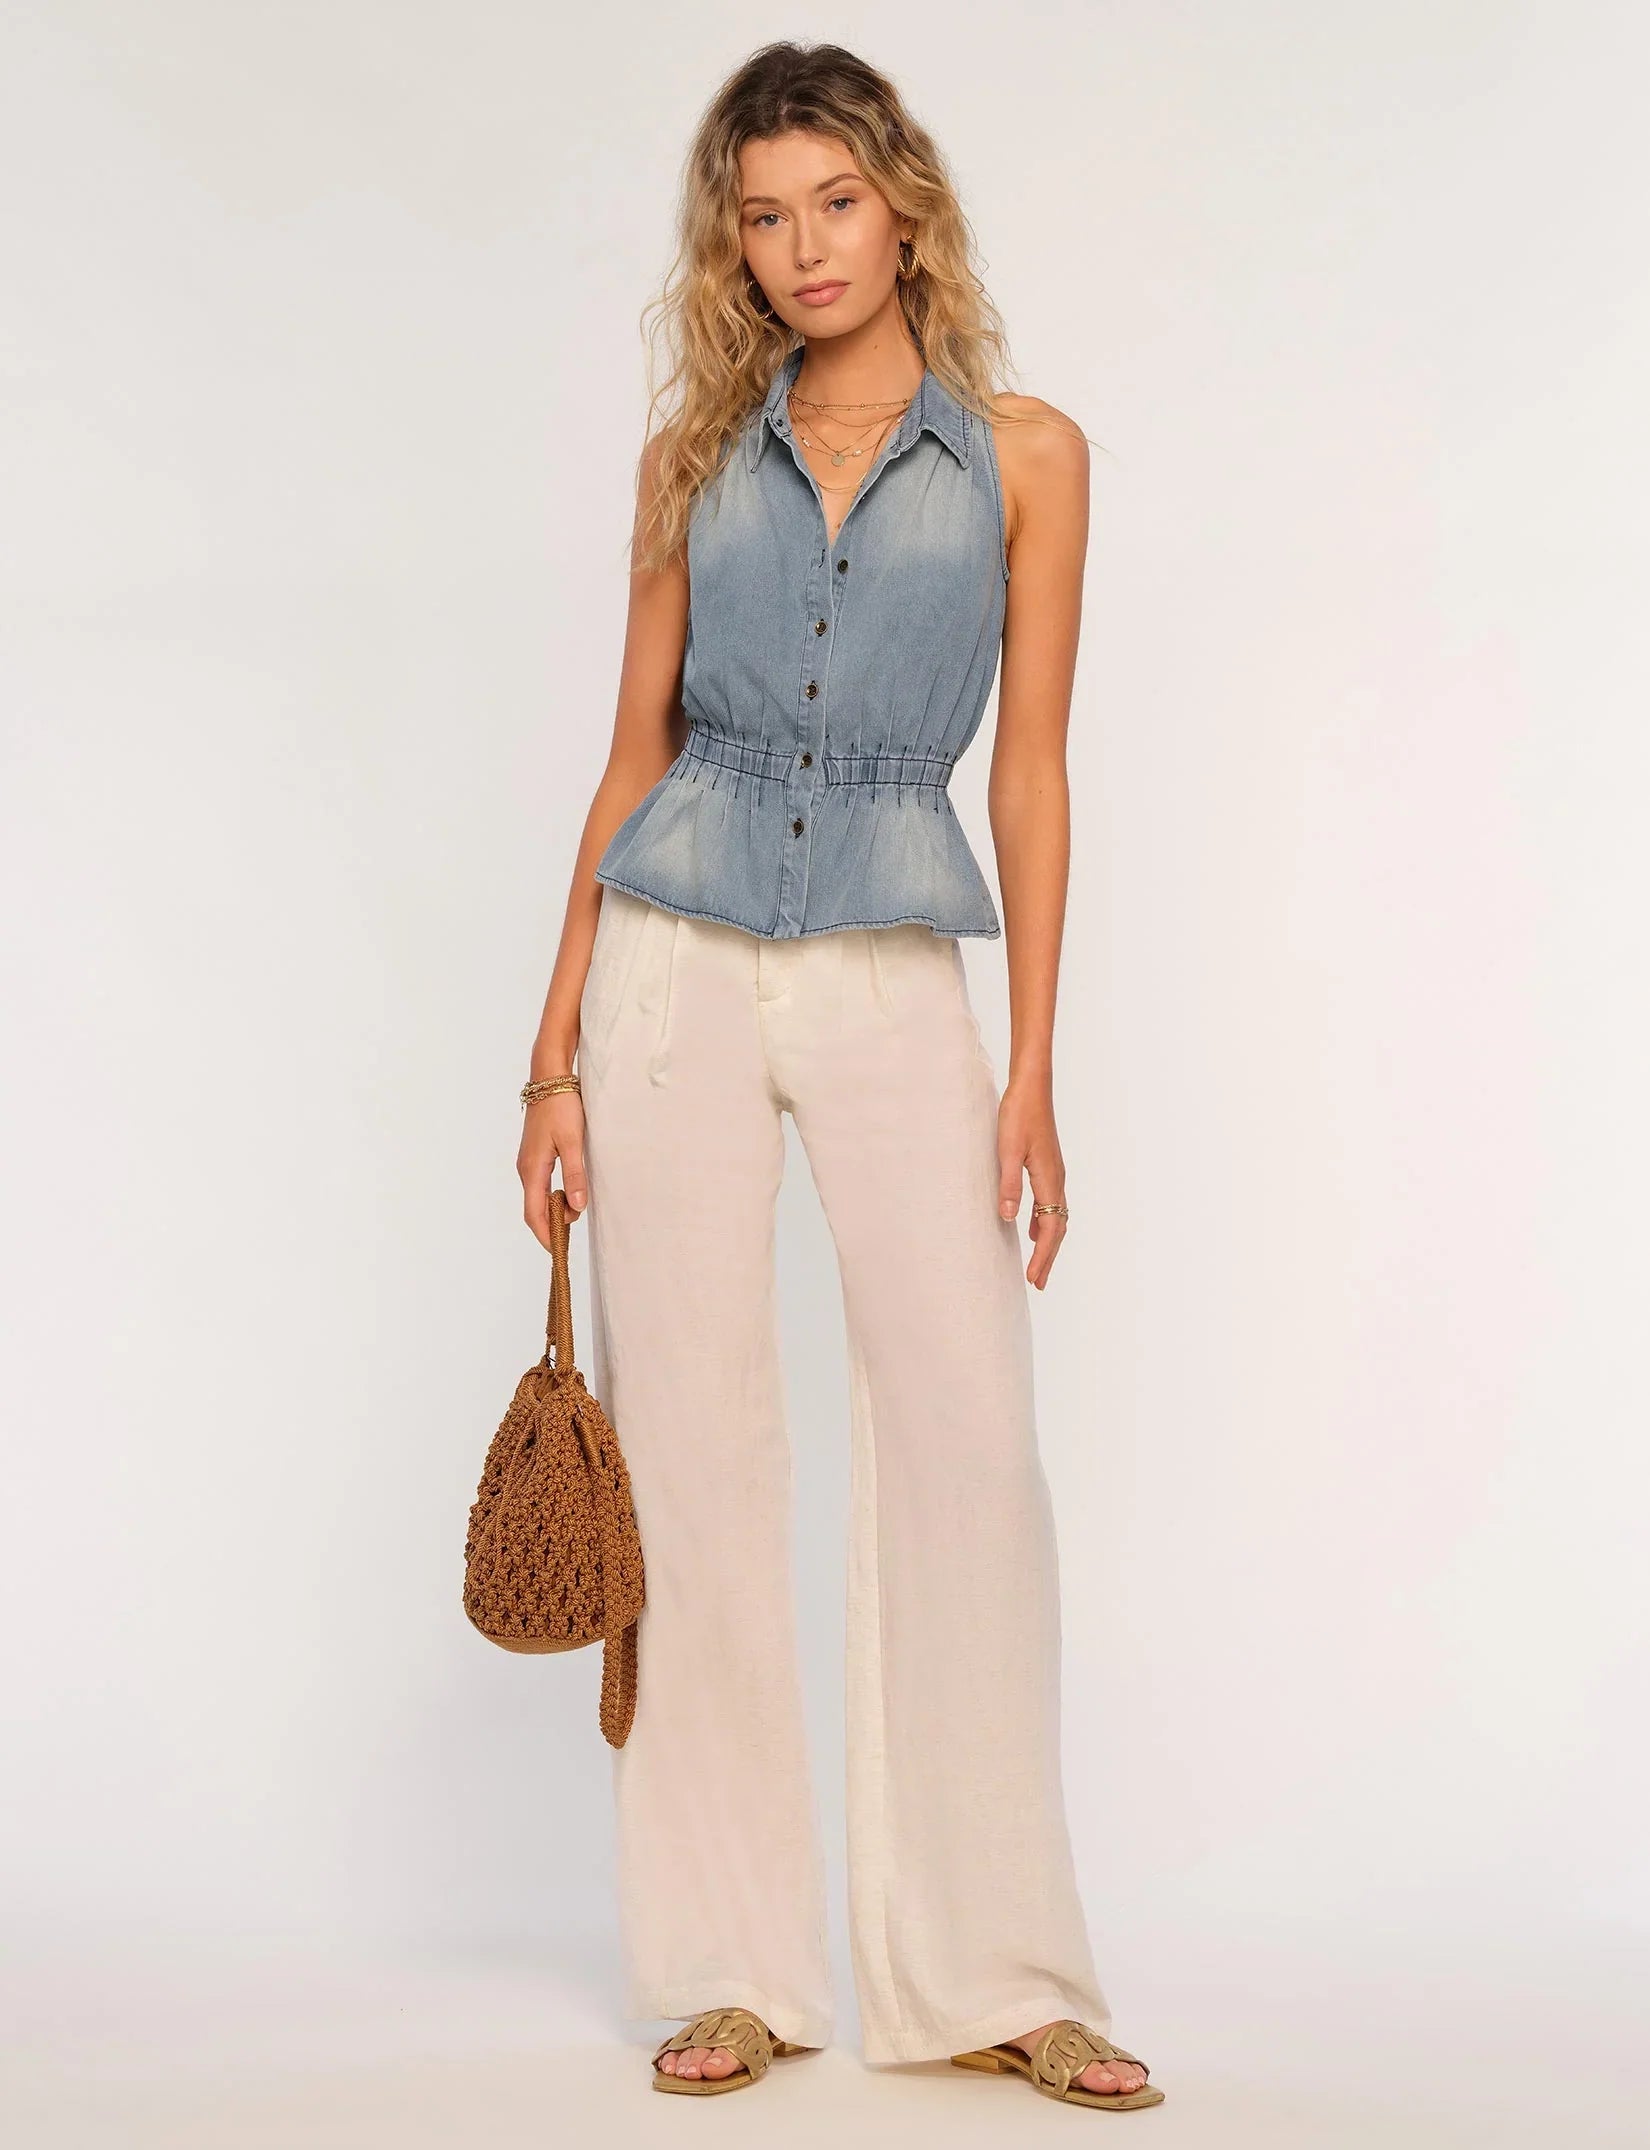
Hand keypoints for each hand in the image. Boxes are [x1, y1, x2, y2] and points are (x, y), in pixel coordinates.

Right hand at [517, 1090, 589, 1250]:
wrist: (550, 1078)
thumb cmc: (562, 1107)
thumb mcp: (573, 1142)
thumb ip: (575, 1175)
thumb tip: (576, 1207)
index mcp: (532, 1170)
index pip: (534, 1214)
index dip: (545, 1235)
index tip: (559, 1252)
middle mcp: (526, 1169)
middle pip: (535, 1209)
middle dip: (552, 1226)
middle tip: (574, 1236)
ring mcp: (529, 1162)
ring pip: (538, 1196)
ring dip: (554, 1209)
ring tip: (577, 1212)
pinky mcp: (535, 1154)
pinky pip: (541, 1184)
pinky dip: (553, 1195)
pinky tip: (570, 1193)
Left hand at [996, 1071, 1068, 1289]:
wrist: (1032, 1087)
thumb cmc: (1018, 1115)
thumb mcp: (1007, 1150)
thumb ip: (1008, 1185)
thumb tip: (1008, 1219)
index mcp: (1049, 1180)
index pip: (1051, 1229)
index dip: (1043, 1257)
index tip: (1035, 1280)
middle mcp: (1057, 1180)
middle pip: (1058, 1228)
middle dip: (1048, 1258)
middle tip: (1038, 1283)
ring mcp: (1054, 1173)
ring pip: (1057, 1217)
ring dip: (1048, 1243)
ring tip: (1038, 1265)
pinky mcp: (1048, 1166)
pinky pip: (1051, 1204)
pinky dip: (1045, 1223)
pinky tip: (1031, 1228)